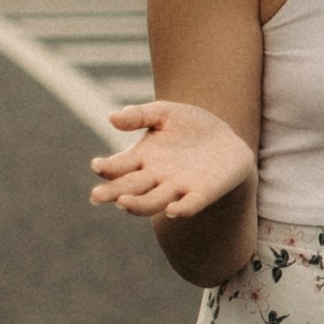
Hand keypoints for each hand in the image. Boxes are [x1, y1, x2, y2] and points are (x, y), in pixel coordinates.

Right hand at [88, 98, 256, 220]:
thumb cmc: (190, 126)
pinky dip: (181, 209)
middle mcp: (155, 177)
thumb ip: (139, 115)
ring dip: (138, 205)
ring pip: (153, 201)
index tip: (97, 166)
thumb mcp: (165, 112)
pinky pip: (190, 205)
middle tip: (96, 196)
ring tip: (123, 203)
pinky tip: (173, 211)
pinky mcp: (202, 193)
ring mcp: (178, 187)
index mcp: (142, 157)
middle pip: (129, 188)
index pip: (119, 166)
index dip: (107, 168)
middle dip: (112, 193)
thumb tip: (111, 118)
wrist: (227, 139)